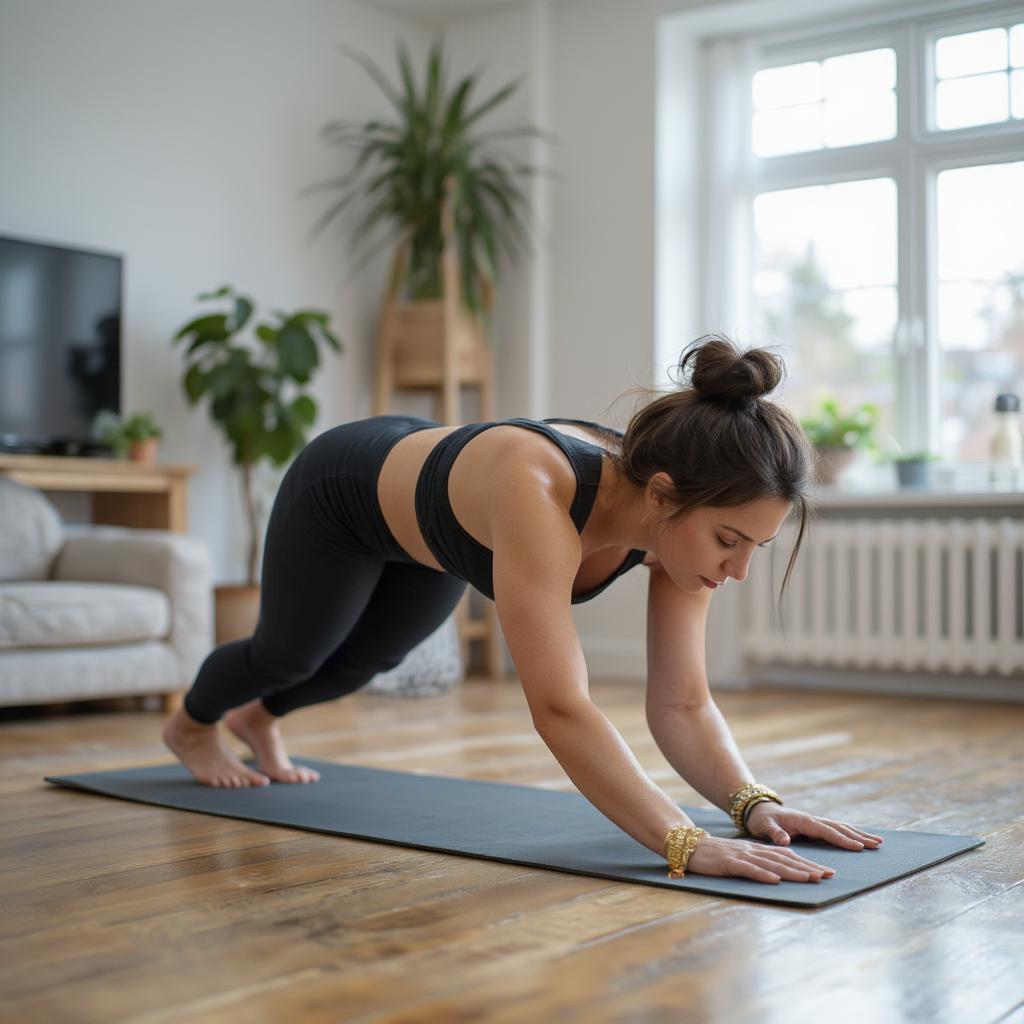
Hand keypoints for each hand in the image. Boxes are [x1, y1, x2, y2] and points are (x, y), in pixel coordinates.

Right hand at [684, 833, 835, 884]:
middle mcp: (753, 851)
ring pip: (771, 863)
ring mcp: (742, 856)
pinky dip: (763, 874)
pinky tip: (775, 880)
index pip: (787, 856)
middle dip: (807, 867)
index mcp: (757, 850)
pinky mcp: (729, 863)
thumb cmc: (716, 855)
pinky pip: (748, 869)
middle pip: (784, 859)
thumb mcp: (742, 856)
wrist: (691, 846)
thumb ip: (760, 860)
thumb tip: (781, 870)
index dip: (807, 864)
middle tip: (827, 875)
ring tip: (809, 878)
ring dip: (791, 871)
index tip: (826, 872)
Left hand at [745, 801, 883, 850]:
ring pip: (840, 827)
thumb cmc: (761, 819)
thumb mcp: (763, 826)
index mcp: (803, 821)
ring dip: (859, 834)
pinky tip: (860, 838)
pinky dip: (850, 833)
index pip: (826, 831)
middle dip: (859, 836)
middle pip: (839, 827)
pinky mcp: (814, 825)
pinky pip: (835, 829)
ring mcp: (814, 821)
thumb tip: (784, 841)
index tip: (859, 847)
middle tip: (878, 844)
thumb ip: (774, 833)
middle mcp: (812, 819)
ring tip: (878, 841)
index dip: (842, 839)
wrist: (757, 808)